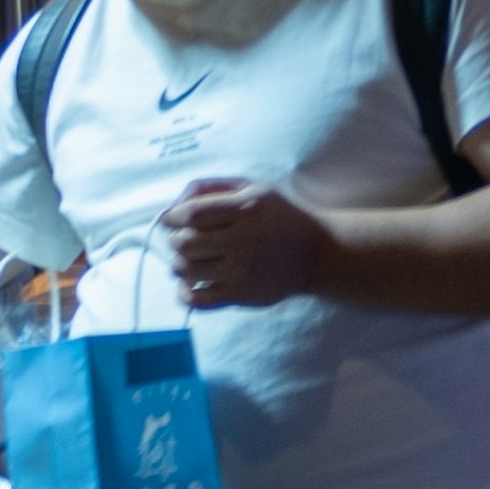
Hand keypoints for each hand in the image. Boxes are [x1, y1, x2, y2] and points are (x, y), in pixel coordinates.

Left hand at [167, 179, 342, 311]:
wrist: (316, 254)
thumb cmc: (278, 217)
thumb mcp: (253, 189)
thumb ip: (212, 187)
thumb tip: (173, 206)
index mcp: (246, 209)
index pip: (191, 214)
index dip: (172, 217)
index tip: (173, 220)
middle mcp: (243, 240)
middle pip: (184, 243)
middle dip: (174, 240)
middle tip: (182, 240)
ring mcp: (241, 271)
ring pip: (186, 271)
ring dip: (179, 264)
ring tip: (190, 260)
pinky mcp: (241, 295)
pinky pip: (197, 301)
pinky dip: (184, 294)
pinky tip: (191, 284)